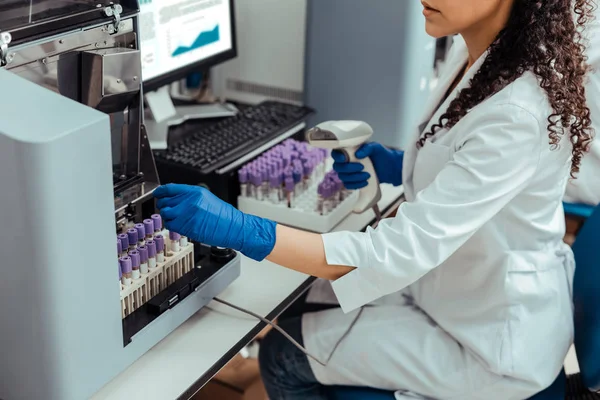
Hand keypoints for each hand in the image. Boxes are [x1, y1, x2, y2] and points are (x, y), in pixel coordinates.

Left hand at [154, 184, 276, 260]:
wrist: (233, 227)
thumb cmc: (223, 215)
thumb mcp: (206, 198)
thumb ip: (189, 197)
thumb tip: (174, 199)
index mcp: (195, 192)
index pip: (169, 188)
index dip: (160, 192)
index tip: (157, 194)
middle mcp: (190, 201)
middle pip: (165, 202)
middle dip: (164, 206)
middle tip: (168, 209)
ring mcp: (188, 214)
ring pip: (166, 214)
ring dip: (168, 217)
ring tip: (176, 219)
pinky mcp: (188, 227)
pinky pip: (171, 225)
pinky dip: (172, 226)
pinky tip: (180, 225)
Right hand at [332, 142, 403, 188]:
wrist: (390, 168)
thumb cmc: (382, 155)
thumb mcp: (376, 148)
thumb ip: (367, 148)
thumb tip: (357, 154)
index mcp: (349, 151)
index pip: (336, 153)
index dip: (337, 157)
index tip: (344, 159)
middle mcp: (346, 162)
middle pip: (337, 167)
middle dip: (348, 169)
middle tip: (361, 167)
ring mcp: (348, 172)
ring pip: (343, 177)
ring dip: (354, 178)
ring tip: (367, 175)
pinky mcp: (353, 181)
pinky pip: (348, 185)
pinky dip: (356, 185)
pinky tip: (365, 182)